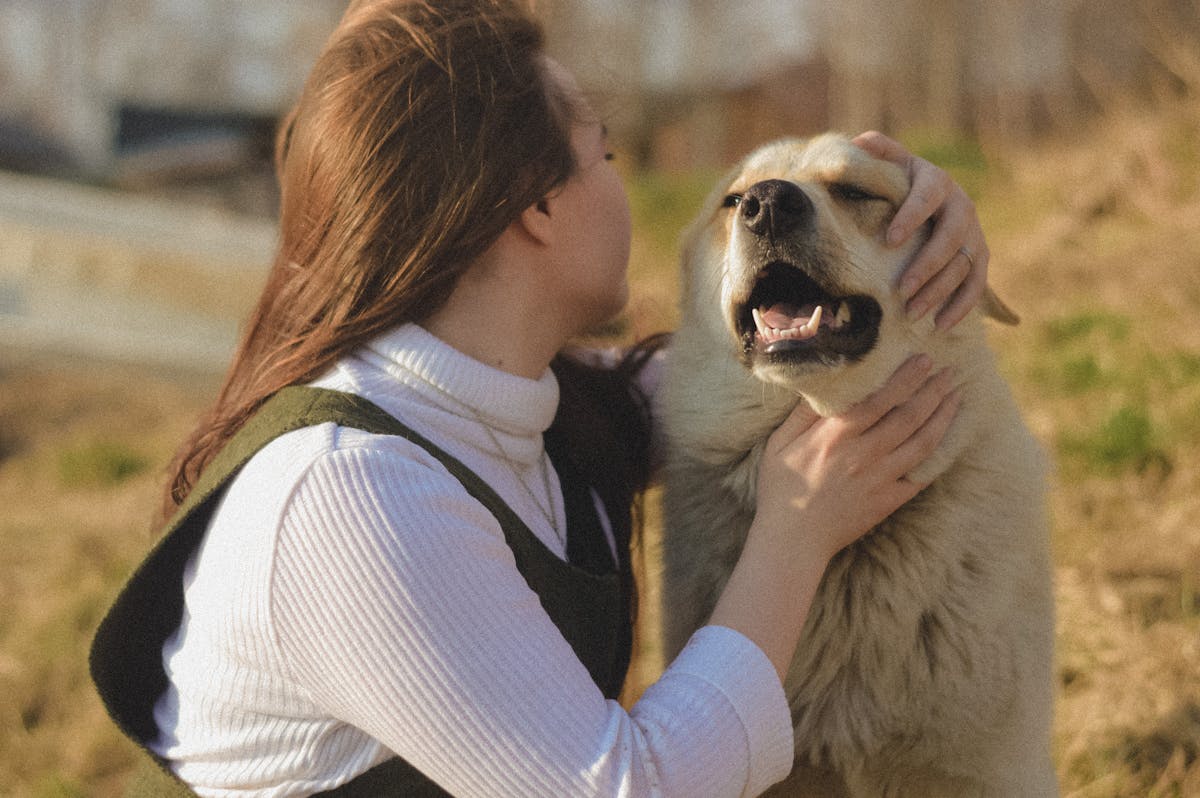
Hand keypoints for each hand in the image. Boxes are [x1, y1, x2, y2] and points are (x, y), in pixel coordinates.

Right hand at [753, 355, 958, 563]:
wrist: (792, 540)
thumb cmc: (780, 488)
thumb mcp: (779, 443)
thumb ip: (803, 413)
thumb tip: (824, 385)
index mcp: (835, 436)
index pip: (879, 399)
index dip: (905, 379)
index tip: (923, 360)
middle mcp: (863, 454)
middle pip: (908, 416)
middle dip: (933, 391)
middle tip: (949, 373)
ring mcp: (880, 479)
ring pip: (922, 442)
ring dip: (942, 417)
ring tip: (955, 398)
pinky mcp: (889, 501)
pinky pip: (921, 475)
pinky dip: (939, 455)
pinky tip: (948, 438)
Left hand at [852, 131, 988, 329]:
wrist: (923, 196)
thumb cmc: (895, 182)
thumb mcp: (886, 164)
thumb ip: (875, 151)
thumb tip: (857, 143)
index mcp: (935, 181)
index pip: (927, 197)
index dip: (911, 216)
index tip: (890, 239)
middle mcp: (961, 206)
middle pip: (951, 238)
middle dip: (927, 265)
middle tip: (901, 289)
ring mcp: (973, 235)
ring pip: (963, 266)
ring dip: (940, 292)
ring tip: (913, 314)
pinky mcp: (978, 259)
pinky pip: (976, 286)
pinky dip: (961, 307)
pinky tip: (940, 326)